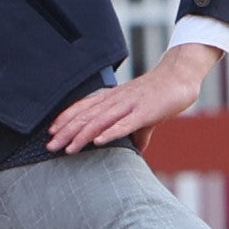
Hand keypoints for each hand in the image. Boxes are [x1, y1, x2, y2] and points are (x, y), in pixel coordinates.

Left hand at [45, 42, 216, 153]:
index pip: (83, 108)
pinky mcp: (144, 112)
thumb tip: (135, 150)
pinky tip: (98, 142)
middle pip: (85, 116)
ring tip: (68, 149)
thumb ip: (136, 132)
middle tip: (50, 147)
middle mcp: (116, 100)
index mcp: (112, 98)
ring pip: (100, 121)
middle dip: (66, 132)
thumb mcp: (142, 116)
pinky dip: (110, 132)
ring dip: (82, 136)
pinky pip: (125, 124)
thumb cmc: (159, 96)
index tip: (50, 132)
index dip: (65, 119)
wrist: (179, 78)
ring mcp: (129, 105)